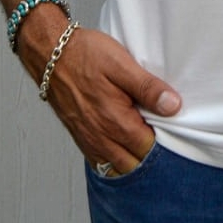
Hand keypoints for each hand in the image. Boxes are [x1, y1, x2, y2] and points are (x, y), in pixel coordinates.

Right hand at [30, 26, 180, 174]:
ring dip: (133, 161)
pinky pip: (100, 163)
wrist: (50, 55)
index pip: (148, 149)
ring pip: (117, 168)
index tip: (172, 129)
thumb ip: (148, 88)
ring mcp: (88, 140)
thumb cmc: (85, 55)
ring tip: (144, 142)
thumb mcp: (122, 64)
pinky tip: (123, 148)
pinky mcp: (80, 137)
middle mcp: (100, 137)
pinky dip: (114, 162)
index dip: (164, 142)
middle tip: (161, 136)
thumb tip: (173, 106)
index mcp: (115, 121)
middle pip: (134, 164)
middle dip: (150, 156)